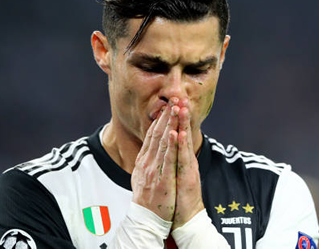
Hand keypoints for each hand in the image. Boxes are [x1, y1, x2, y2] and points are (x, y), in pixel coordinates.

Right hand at [131, 98, 179, 220]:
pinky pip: (168, 159)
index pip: (151, 135)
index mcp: (143, 161)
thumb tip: (147, 150)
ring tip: (175, 108)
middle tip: (173, 99)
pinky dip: (171, 145)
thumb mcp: (142, 176)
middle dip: (166, 116)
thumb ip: (146, 162)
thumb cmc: (147, 199)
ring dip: (170, 124)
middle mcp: (147, 162)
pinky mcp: (162, 179)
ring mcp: (154, 170)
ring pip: (163, 142)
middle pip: (157, 134)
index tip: (166, 106)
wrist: (145, 220)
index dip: (160, 119)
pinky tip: (175, 133)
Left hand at [172, 99, 204, 228]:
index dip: (176, 118)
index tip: (174, 102)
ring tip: (182, 108)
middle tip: (180, 97)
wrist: (186, 218)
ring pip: (184, 143)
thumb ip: (172, 160)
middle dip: (181, 115)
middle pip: (183, 134)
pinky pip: (182, 159)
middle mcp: (186, 160)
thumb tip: (168, 147)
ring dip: (183, 124)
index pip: (178, 134)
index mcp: (181, 159)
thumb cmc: (178, 197)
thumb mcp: (174, 174)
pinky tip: (180, 133)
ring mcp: (187, 168)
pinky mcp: (187, 178)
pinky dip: (181, 145)